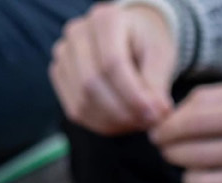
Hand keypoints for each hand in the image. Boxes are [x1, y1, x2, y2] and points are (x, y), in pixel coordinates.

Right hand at [51, 2, 174, 134]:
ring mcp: (64, 54)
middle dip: (123, 112)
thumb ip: (157, 84)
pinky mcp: (60, 75)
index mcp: (105, 19)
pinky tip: (122, 123)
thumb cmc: (146, 44)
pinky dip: (101, 124)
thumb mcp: (160, 56)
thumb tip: (157, 114)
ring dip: (114, 122)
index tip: (155, 115)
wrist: (130, 38)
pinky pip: (77, 110)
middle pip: (92, 83)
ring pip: (82, 101)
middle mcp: (77, 33)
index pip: (112, 63)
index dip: (133, 96)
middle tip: (149, 122)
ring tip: (138, 122)